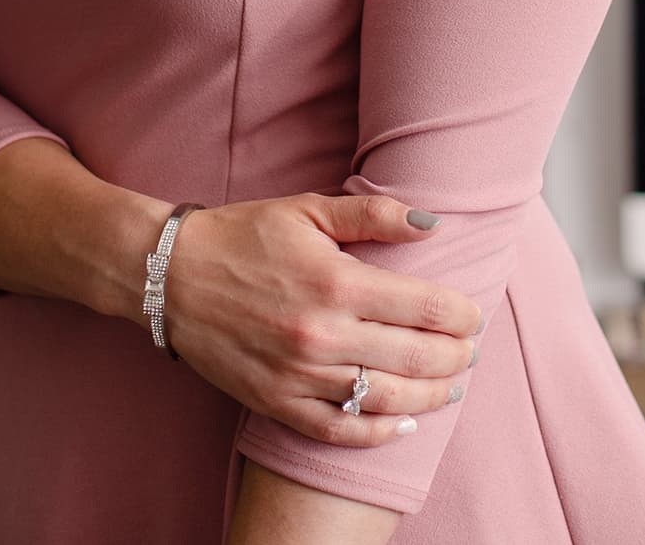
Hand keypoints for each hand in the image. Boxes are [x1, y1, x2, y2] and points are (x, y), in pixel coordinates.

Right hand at [150, 193, 481, 444]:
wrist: (170, 275)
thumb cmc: (243, 235)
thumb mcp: (309, 210)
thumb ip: (374, 215)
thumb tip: (433, 225)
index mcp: (337, 282)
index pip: (426, 308)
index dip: (461, 316)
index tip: (473, 316)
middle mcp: (322, 334)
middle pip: (416, 357)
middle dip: (456, 357)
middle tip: (470, 351)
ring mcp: (298, 374)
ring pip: (384, 398)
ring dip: (429, 396)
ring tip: (450, 387)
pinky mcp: (274, 402)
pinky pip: (336, 429)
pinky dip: (375, 433)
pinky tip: (402, 424)